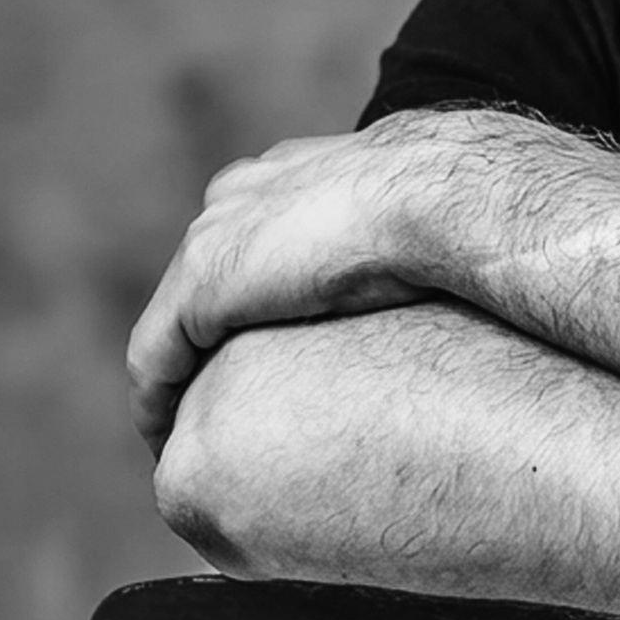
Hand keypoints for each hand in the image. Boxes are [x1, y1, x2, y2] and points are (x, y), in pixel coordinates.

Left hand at [126, 115, 476, 447]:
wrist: (440, 197)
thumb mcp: (436, 235)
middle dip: (212, 337)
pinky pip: (155, 362)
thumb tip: (464, 301)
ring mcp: (215, 239)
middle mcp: (242, 197)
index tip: (273, 348)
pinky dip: (157, 405)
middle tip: (228, 402)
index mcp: (296, 174)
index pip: (257, 236)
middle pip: (208, 277)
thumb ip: (423, 259)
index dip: (263, 297)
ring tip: (189, 438)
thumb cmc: (462, 217)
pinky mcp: (199, 288)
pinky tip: (167, 445)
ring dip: (178, 381)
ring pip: (173, 325)